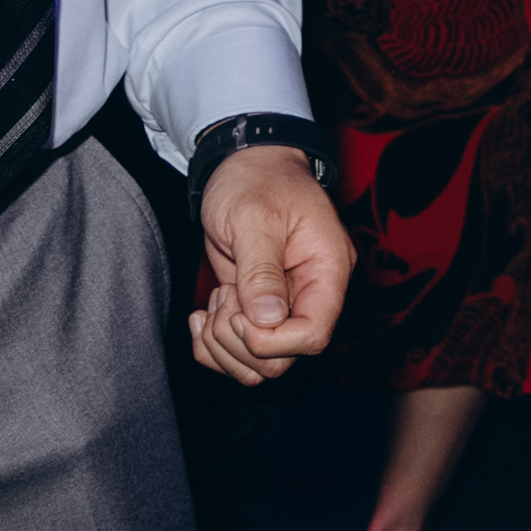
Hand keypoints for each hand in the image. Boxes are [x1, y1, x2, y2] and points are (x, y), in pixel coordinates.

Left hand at [191, 146, 352, 384]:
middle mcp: (309, 295)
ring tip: (215, 301)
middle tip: (223, 299)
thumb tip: (266, 320)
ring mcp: (281, 306)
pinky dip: (211, 346)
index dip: (271, 339)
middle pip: (283, 359)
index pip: (313, 335)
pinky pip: (236, 352)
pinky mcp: (254, 310)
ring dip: (223, 345)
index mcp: (327, 272)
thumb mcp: (256, 219)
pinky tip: (203, 314)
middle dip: (239, 341)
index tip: (239, 312)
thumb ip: (262, 270)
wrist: (246, 166)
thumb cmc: (258, 181)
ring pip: (257, 364)